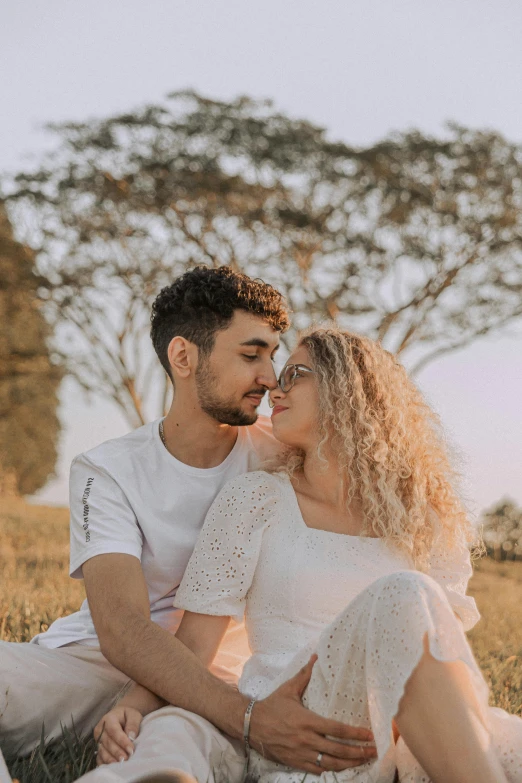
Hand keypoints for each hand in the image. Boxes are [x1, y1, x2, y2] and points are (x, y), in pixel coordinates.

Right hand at [94, 706, 142, 764]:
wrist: (120, 717)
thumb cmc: (128, 717)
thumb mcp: (133, 715)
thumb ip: (133, 724)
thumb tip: (131, 736)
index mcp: (109, 719)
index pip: (114, 731)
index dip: (122, 741)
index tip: (131, 749)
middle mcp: (100, 730)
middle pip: (108, 742)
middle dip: (117, 752)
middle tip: (126, 759)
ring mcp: (97, 740)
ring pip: (102, 751)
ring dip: (111, 759)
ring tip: (120, 765)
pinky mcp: (98, 749)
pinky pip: (99, 758)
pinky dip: (105, 764)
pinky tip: (112, 768)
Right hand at [250, 655, 376, 773]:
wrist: (251, 725)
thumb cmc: (272, 706)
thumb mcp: (288, 689)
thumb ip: (305, 675)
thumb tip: (316, 657)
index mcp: (307, 720)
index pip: (337, 729)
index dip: (355, 734)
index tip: (369, 735)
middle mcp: (306, 739)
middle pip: (338, 749)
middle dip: (358, 752)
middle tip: (373, 751)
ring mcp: (301, 753)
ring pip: (331, 763)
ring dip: (349, 764)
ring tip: (364, 762)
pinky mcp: (296, 762)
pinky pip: (318, 770)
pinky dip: (332, 771)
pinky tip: (343, 769)